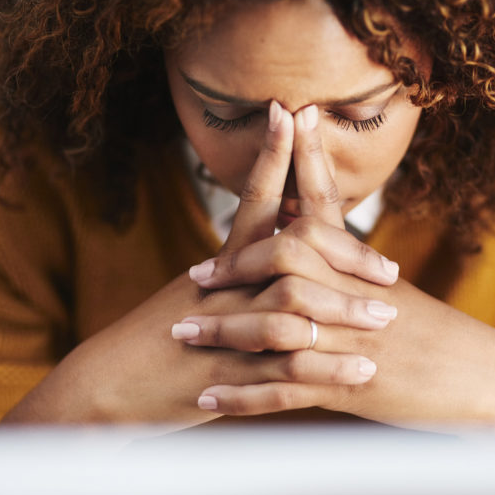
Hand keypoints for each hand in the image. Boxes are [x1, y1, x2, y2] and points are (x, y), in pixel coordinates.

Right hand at [0, 101, 395, 426]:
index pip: (253, 200)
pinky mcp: (226, 376)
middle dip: (344, 257)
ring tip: (387, 318)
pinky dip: (327, 371)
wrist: (105, 384)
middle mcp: (225, 289)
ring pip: (294, 312)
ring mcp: (225, 332)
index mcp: (220, 265)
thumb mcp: (195, 296)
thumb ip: (237, 272)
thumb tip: (272, 246)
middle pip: (291, 253)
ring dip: (344, 313)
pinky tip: (362, 372)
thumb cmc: (151, 339)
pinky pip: (285, 371)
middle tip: (390, 269)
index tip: (292, 111)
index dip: (273, 155)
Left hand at [179, 104, 494, 430]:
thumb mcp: (398, 294)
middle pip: (286, 258)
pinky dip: (243, 396)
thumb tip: (317, 238)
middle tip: (197, 272)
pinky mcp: (350, 384)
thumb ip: (354, 269)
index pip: (326, 206)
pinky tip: (208, 400)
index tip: (281, 120)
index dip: (301, 164)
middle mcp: (355, 294)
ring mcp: (352, 337)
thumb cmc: (445, 338)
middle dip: (236, 262)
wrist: (484, 381)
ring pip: (277, 322)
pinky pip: (284, 389)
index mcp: (366, 269)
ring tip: (183, 333)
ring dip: (226, 329)